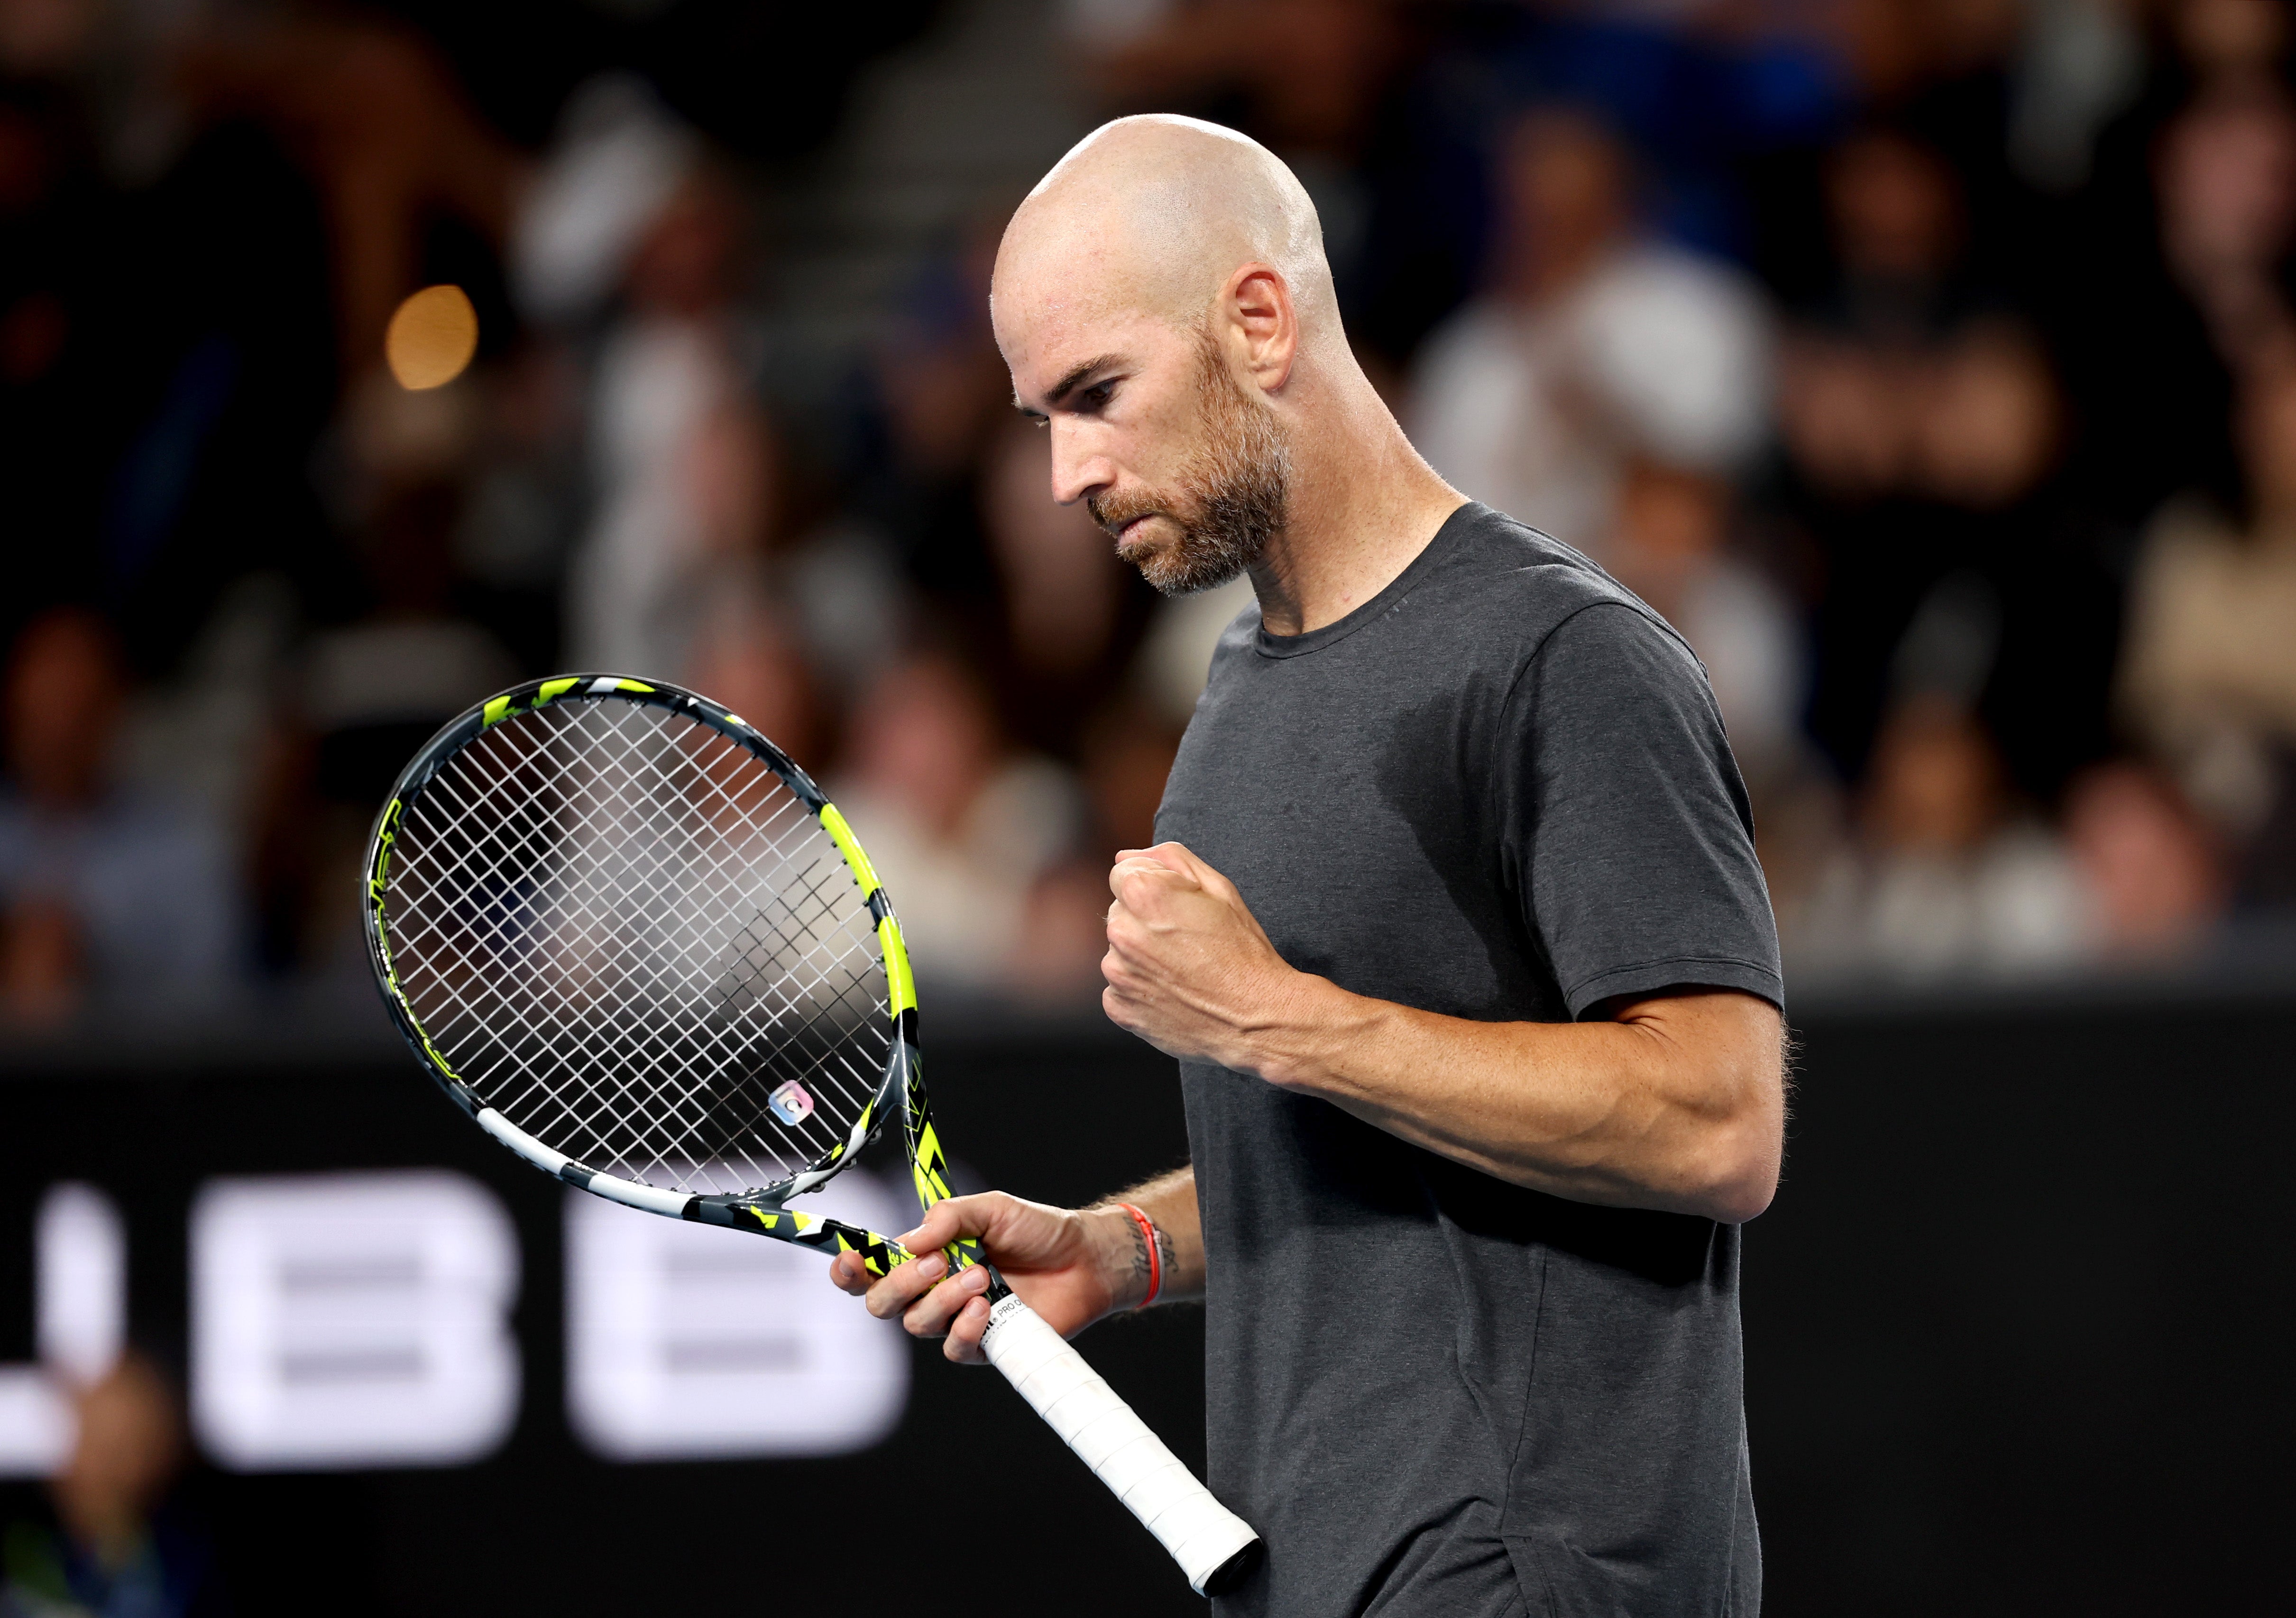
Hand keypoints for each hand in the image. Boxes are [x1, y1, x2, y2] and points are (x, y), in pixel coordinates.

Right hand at [826, 1192, 1135, 1363]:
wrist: (1085, 1258)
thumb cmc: (1037, 1230)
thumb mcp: (992, 1208)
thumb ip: (950, 1217)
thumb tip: (909, 1239)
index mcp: (926, 1257)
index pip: (871, 1270)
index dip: (849, 1270)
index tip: (850, 1260)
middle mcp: (933, 1291)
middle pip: (881, 1304)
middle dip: (897, 1284)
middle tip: (935, 1263)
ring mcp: (956, 1320)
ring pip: (916, 1324)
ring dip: (942, 1299)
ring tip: (982, 1276)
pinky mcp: (982, 1346)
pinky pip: (952, 1349)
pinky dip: (964, 1328)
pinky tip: (987, 1308)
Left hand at [1102, 842, 1310, 1075]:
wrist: (1257, 1019)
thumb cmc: (1243, 951)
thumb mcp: (1219, 889)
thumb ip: (1170, 860)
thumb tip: (1127, 856)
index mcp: (1144, 894)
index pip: (1123, 873)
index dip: (1156, 885)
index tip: (1182, 907)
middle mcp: (1122, 932)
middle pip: (1121, 911)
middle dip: (1146, 919)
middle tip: (1187, 940)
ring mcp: (1118, 974)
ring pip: (1119, 950)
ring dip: (1142, 954)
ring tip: (1183, 968)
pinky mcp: (1119, 1007)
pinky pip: (1120, 987)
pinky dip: (1141, 988)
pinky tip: (1173, 991)